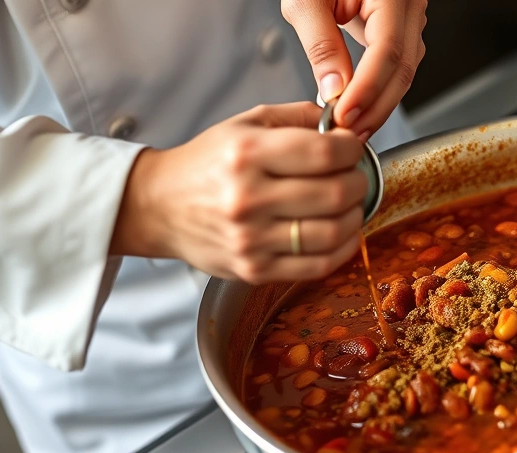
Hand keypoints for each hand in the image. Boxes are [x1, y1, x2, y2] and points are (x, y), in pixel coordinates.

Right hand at [111, 102, 367, 283]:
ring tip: (349, 205)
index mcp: (247, 154)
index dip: (351, 150)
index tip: (353, 148)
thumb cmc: (206, 164)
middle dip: (358, 182)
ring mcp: (251, 239)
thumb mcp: (245, 124)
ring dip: (354, 217)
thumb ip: (297, 117)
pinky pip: (318, 265)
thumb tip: (347, 123)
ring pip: (332, 232)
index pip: (324, 153)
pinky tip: (341, 233)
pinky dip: (341, 248)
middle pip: (334, 194)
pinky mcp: (254, 270)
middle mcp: (248, 198)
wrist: (158, 207)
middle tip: (355, 177)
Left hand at [281, 0, 427, 138]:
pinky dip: (380, 89)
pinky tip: (360, 106)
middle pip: (404, 69)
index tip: (343, 115)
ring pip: (406, 71)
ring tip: (351, 126)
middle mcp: (411, 3)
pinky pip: (399, 65)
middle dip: (375, 107)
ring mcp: (412, 16)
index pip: (388, 51)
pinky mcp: (403, 28)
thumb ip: (320, 43)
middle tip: (348, 133)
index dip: (367, 89)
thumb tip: (333, 89)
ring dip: (379, 104)